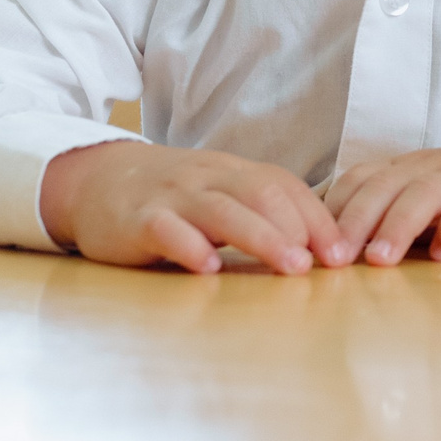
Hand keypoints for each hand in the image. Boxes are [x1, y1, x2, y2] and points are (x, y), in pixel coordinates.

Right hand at [39, 140, 349, 275]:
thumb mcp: (219, 194)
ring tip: (291, 266)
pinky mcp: (138, 219)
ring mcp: (174, 196)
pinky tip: (209, 267)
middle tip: (324, 264)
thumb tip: (317, 249)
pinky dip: (189, 246)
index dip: (317, 219)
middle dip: (298, 228)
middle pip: (262, 194)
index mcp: (234, 173)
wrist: (97, 179)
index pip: (285, 187)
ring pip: (223, 210)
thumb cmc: (174, 197)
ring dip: (262, 238)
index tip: (343, 255)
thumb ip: (260, 213)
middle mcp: (209, 178)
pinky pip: (166, 228)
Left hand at [324, 137, 440, 264]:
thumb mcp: (415, 201)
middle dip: (355, 222)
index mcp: (400, 170)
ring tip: (380, 260)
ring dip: (397, 226)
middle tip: (336, 260)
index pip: (357, 180)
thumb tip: (328, 255)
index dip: (332, 212)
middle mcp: (424, 169)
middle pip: (383, 187)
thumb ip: (380, 218)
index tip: (312, 247)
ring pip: (422, 194)